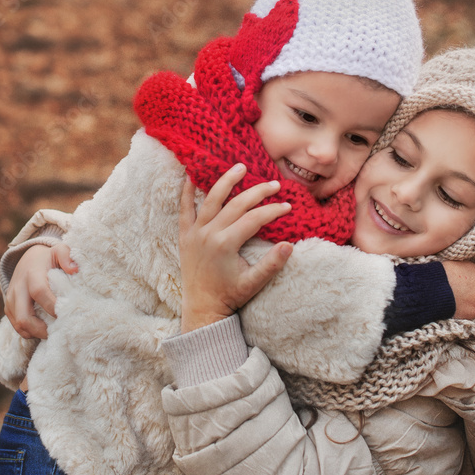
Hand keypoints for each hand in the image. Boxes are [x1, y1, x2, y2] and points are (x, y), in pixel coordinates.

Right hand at [5, 243, 78, 339]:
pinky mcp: (8, 307)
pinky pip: (16, 326)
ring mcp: (11, 299)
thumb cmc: (48, 257)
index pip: (40, 293)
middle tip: (59, 332)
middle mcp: (18, 288)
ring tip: (53, 332)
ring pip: (19, 324)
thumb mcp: (59, 250)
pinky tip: (43, 329)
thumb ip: (66, 256)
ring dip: (36, 333)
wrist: (28, 259)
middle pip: (24, 317)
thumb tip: (74, 269)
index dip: (52, 307)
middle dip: (42, 329)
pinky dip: (29, 332)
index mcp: (32, 274)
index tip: (67, 315)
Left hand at [179, 164, 293, 332]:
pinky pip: (184, 209)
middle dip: (258, 192)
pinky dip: (187, 192)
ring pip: (211, 199)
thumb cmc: (230, 296)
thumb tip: (290, 246)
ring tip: (240, 167)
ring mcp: (195, 233)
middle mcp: (209, 234)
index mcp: (226, 244)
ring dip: (226, 181)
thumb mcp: (254, 283)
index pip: (254, 218)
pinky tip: (191, 176)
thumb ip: (271, 264)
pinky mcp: (185, 236)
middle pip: (236, 204)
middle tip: (274, 184)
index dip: (273, 210)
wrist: (202, 308)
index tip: (287, 206)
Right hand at [442, 260, 474, 320]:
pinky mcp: (473, 310)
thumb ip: (458, 267)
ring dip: (469, 299)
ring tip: (455, 300)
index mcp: (472, 268)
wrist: (432, 290)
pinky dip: (471, 311)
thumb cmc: (437, 276)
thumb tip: (456, 270)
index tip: (459, 281)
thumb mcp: (449, 264)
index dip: (467, 278)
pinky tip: (462, 309)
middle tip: (455, 291)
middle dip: (468, 288)